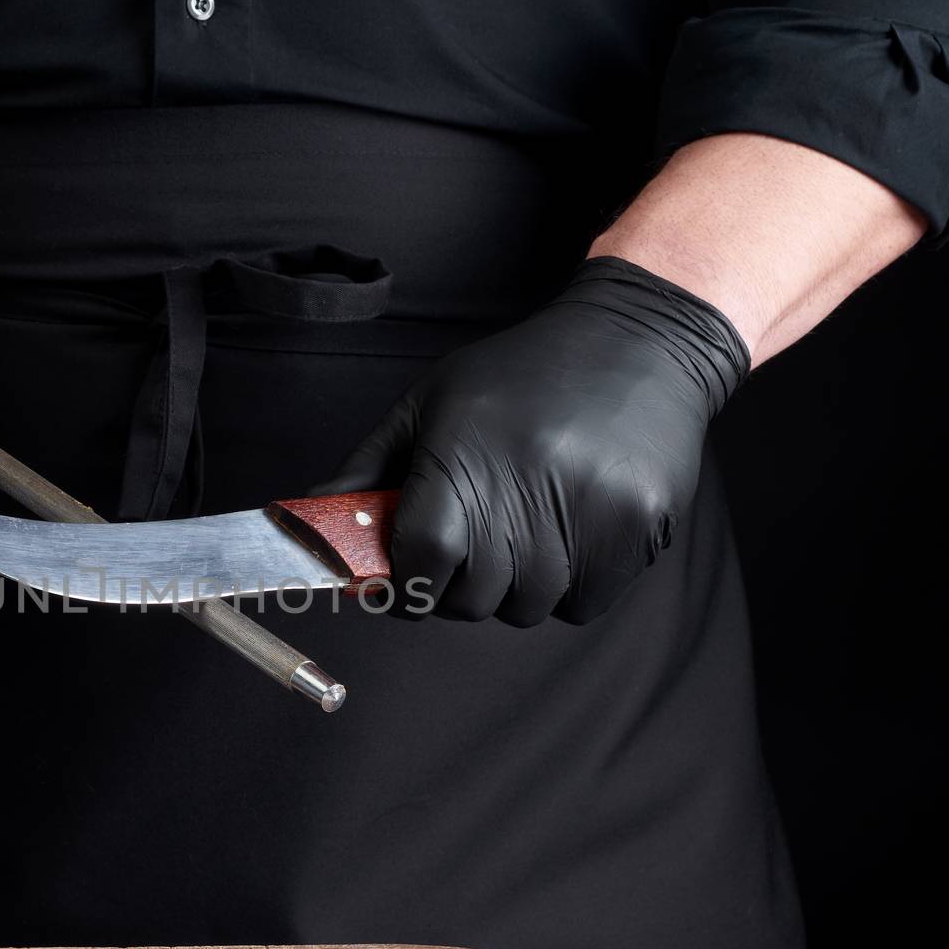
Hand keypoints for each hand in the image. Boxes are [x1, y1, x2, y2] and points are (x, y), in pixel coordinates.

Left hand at [313, 257, 748, 624]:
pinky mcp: (637, 529)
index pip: (422, 560)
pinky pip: (584, 606)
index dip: (407, 582)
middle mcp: (527, 490)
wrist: (638, 339)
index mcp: (465, 457)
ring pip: (528, 609)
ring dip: (518, 586)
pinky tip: (572, 532)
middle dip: (460, 586)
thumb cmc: (521, 373)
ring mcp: (588, 514)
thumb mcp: (431, 403)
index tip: (408, 576)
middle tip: (473, 546)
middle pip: (472, 599)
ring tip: (529, 527)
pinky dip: (571, 587)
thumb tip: (310, 516)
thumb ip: (369, 467)